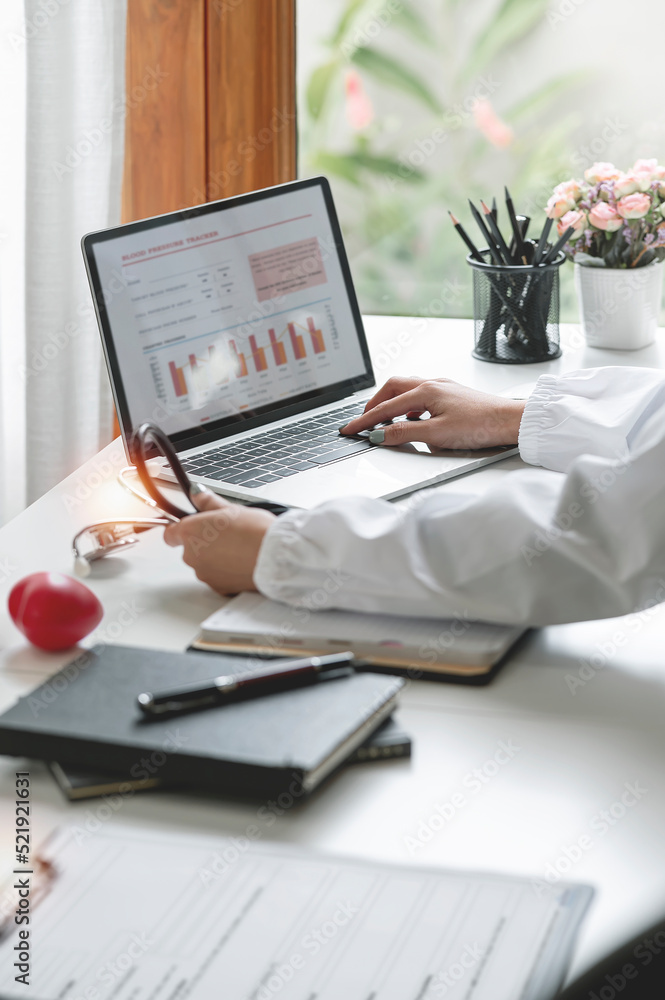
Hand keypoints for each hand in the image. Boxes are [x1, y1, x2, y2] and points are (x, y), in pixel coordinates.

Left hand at [163, 489, 275, 594]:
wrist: (273, 557)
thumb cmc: (254, 531)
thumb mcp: (231, 508)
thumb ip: (209, 503)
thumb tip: (198, 495)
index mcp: (191, 532)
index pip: (170, 534)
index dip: (179, 531)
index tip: (191, 528)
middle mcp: (192, 555)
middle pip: (190, 549)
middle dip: (205, 543)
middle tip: (227, 535)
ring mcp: (204, 573)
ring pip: (204, 564)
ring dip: (216, 558)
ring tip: (239, 549)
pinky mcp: (218, 588)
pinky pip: (217, 578)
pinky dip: (226, 572)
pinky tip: (242, 562)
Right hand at [340, 376, 525, 449]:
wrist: (512, 421)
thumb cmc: (480, 425)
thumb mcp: (436, 435)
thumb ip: (404, 434)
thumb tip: (379, 435)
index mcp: (426, 391)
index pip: (385, 407)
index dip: (364, 420)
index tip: (349, 429)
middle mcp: (433, 384)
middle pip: (392, 388)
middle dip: (375, 404)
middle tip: (364, 420)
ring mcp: (444, 388)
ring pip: (407, 389)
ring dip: (392, 403)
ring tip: (384, 421)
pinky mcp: (453, 395)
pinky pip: (421, 395)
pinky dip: (409, 406)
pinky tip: (413, 420)